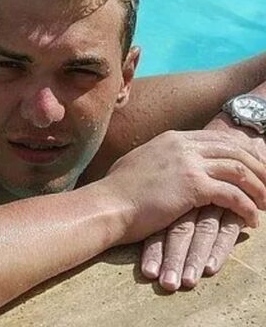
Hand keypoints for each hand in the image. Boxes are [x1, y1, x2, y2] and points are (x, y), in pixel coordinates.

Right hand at [103, 130, 265, 244]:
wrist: (107, 203)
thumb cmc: (118, 188)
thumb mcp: (139, 161)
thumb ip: (159, 156)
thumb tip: (165, 160)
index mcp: (172, 138)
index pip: (218, 138)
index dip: (240, 152)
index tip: (253, 167)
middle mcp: (183, 144)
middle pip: (234, 150)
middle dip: (258, 167)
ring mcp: (188, 163)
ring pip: (239, 169)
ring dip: (259, 187)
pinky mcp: (192, 186)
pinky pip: (232, 194)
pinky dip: (246, 207)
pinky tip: (251, 219)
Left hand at [141, 205, 244, 290]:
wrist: (226, 190)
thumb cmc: (187, 205)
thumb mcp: (169, 211)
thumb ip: (156, 229)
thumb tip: (140, 261)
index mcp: (171, 202)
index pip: (161, 228)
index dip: (154, 251)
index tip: (149, 273)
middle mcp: (190, 203)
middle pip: (180, 230)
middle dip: (174, 258)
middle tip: (168, 284)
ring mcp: (213, 206)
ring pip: (203, 231)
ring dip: (195, 257)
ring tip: (188, 281)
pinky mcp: (234, 214)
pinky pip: (227, 231)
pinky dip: (219, 249)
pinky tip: (210, 267)